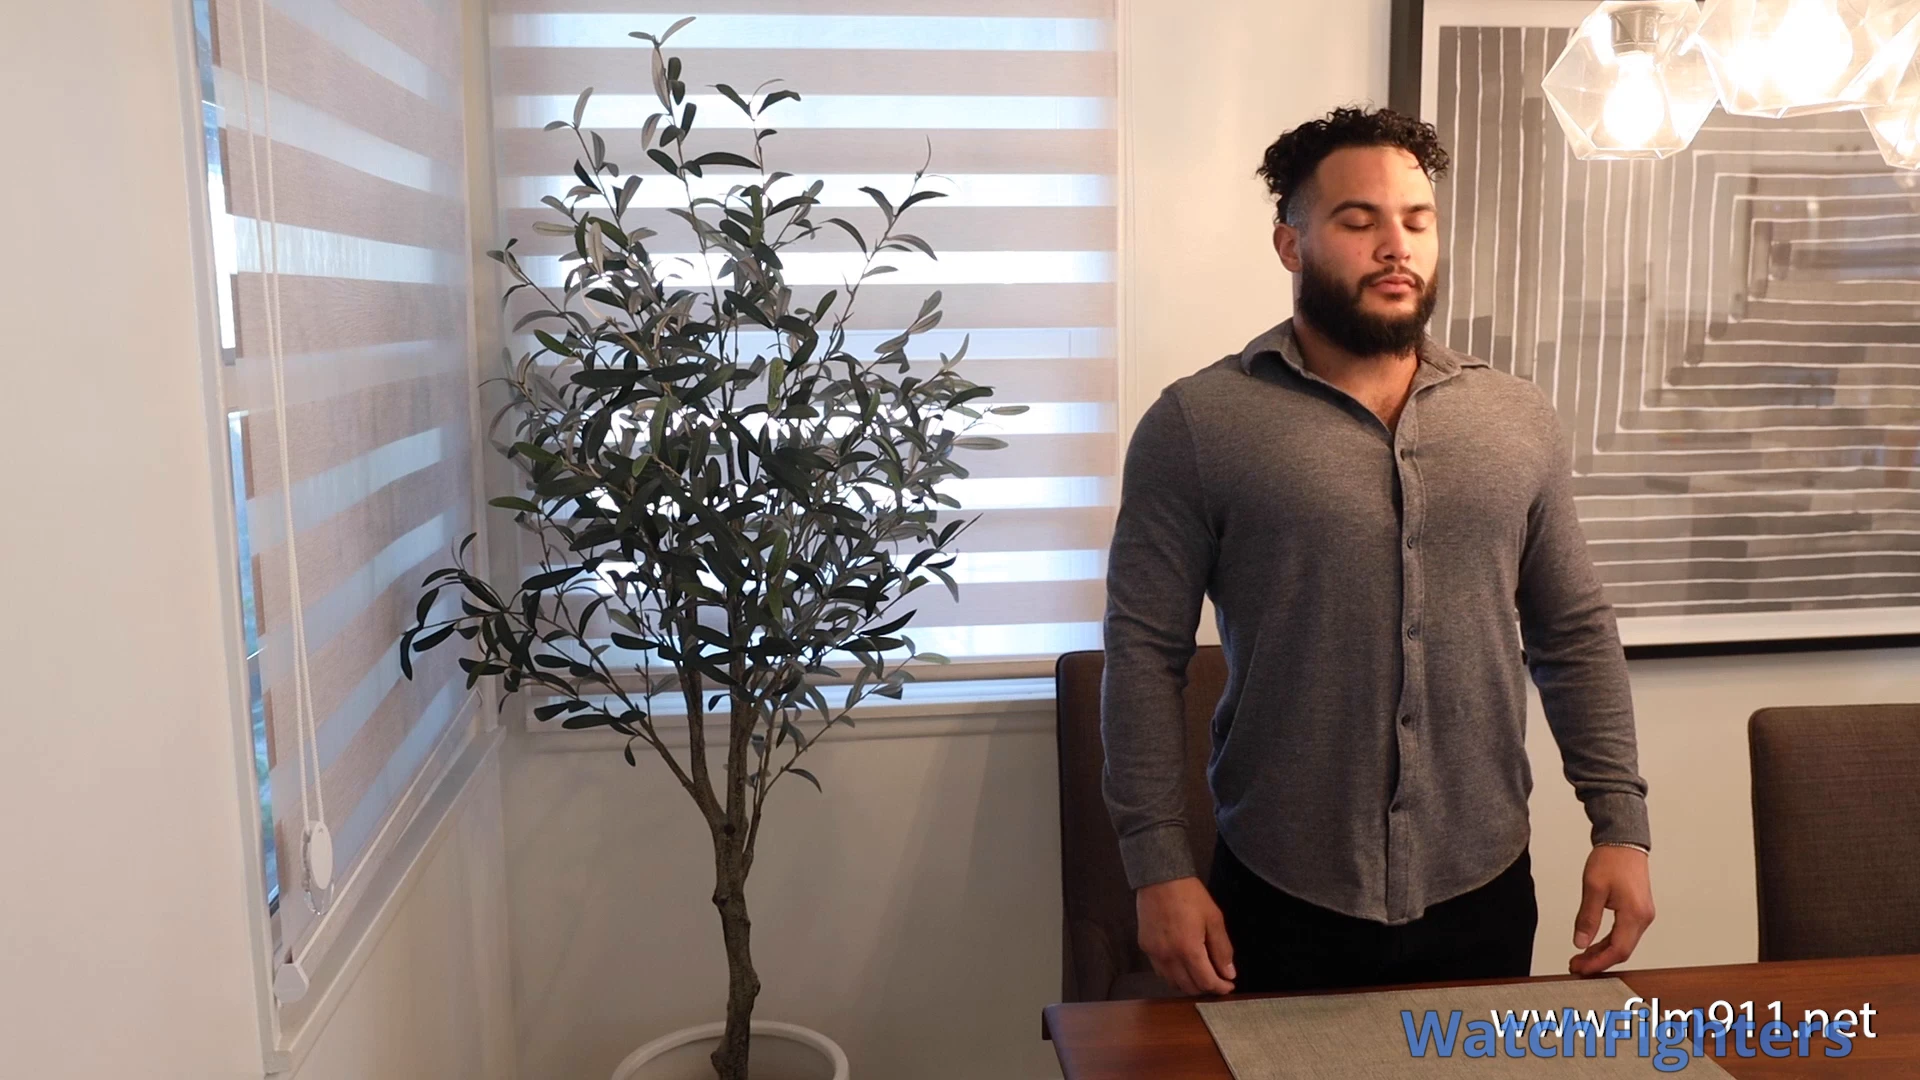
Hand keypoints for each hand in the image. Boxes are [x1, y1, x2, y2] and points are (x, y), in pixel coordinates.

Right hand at [1136, 876, 1235, 995]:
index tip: (1228, 985)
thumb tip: (1228, 973)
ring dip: (1189, 984)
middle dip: (1206, 987)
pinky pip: (1161, 971)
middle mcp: (1169, 956)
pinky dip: (1174, 975)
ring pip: (1173, 983)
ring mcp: (1155, 953)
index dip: (1220, 988)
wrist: (1159, 878)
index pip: (1206, 982)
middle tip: (1217, 979)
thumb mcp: (1214, 918)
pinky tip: (1182, 965)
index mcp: (1188, 949)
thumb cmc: (1189, 894)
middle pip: (1190, 987)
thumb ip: (1222, 949)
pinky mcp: (1145, 947)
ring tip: (1200, 974)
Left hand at [1569, 845, 1654, 974]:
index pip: (1618, 950)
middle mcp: (1644, 917)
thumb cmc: (1611, 860)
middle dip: (1599, 961)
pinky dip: (1609, 942)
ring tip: (1581, 958)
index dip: (1598, 963)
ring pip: (1624, 943)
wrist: (1624, 842)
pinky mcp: (1638, 911)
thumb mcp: (1593, 888)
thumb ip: (1587, 918)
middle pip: (1622, 950)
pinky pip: (1624, 933)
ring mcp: (1643, 915)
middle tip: (1576, 966)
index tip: (1581, 969)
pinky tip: (1593, 945)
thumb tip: (1581, 942)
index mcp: (1634, 914)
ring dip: (1603, 953)